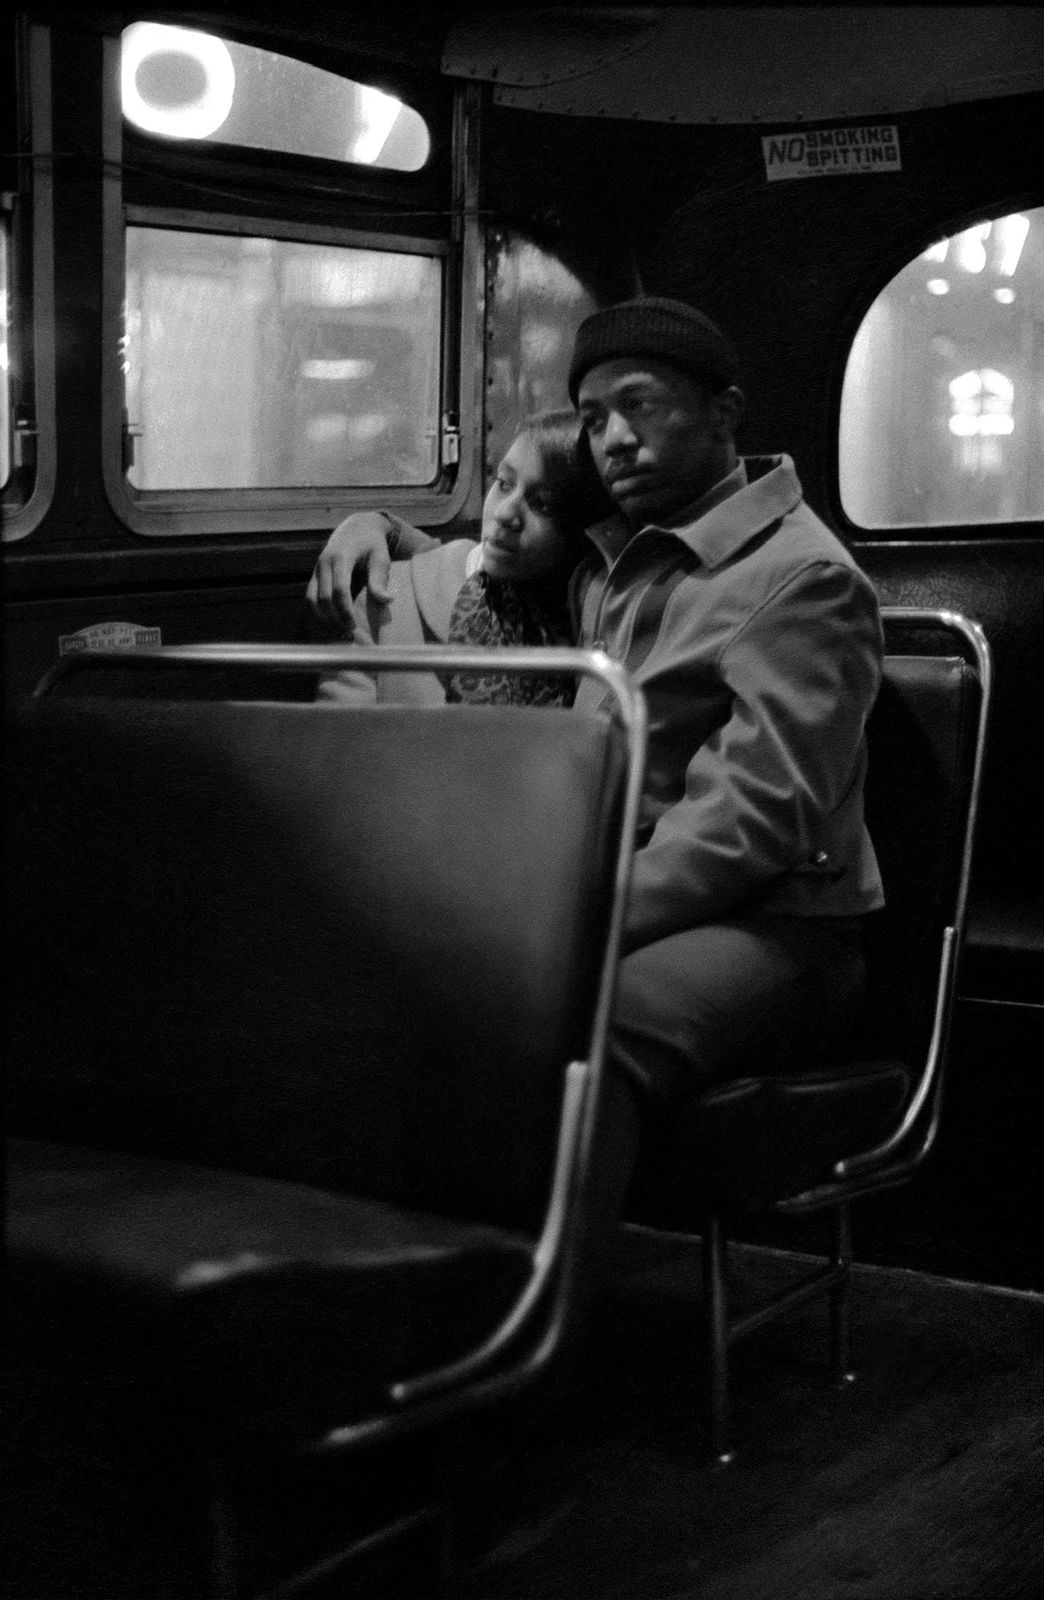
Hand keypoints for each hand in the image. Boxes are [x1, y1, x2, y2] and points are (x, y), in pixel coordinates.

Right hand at [306, 513, 394, 627]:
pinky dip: (319, 613)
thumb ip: (380, 578)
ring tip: (340, 633)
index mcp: (341, 556)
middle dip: (335, 618)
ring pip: (312, 599)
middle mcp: (324, 562)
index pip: (339, 589)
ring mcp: (317, 569)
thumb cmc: (372, 544)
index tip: (354, 626)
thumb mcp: (381, 557)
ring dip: (324, 619)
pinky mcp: (315, 576)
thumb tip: (386, 600)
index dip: (345, 610)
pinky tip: (332, 624)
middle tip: (350, 634)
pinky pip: (311, 598)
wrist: (356, 528)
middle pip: (323, 597)